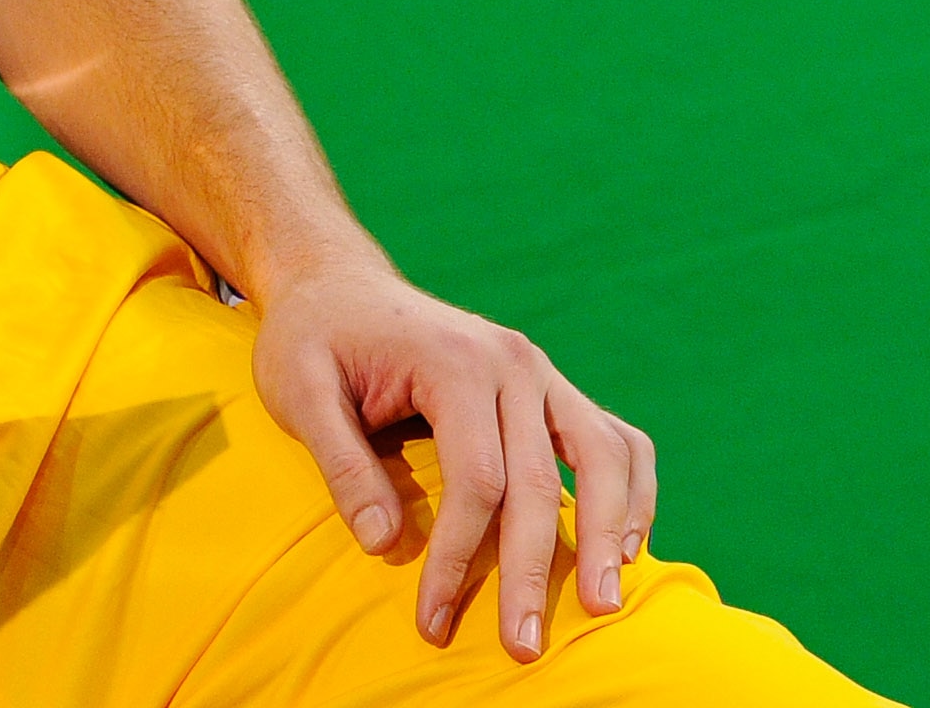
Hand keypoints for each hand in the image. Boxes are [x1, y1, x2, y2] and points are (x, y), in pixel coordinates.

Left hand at [249, 257, 654, 663]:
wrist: (336, 283)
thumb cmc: (312, 338)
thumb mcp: (297, 390)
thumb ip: (341, 463)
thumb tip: (383, 543)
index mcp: (454, 361)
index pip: (476, 480)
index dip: (459, 558)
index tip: (432, 618)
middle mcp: (512, 362)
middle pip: (539, 481)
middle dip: (533, 573)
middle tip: (524, 646)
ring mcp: (539, 372)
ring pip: (602, 457)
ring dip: (608, 534)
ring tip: (603, 604)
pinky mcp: (549, 387)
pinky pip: (613, 439)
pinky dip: (632, 491)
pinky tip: (626, 547)